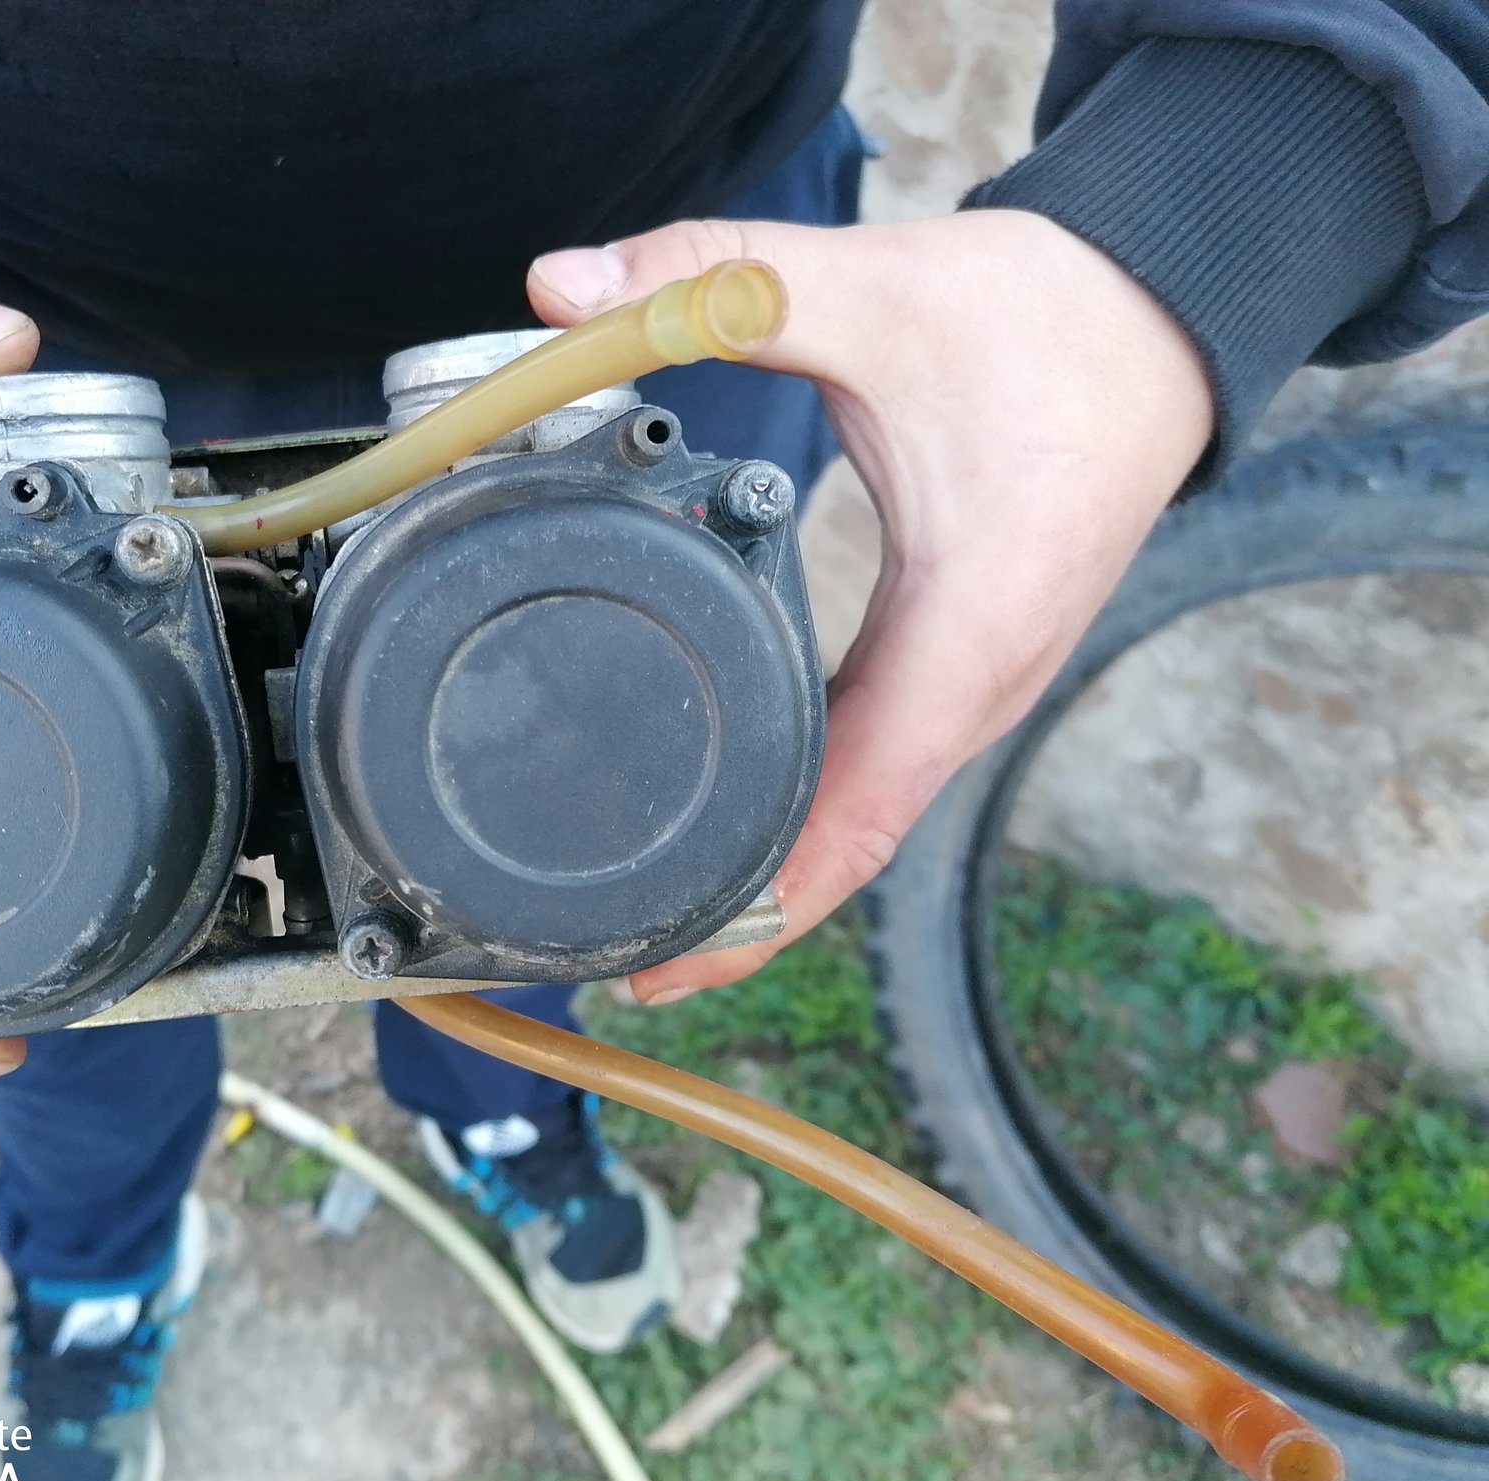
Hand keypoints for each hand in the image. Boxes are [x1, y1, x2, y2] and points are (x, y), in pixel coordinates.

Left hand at [528, 211, 1213, 1002]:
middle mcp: (981, 682)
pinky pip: (875, 769)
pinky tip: (730, 827)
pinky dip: (805, 818)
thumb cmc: (1042, 320)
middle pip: (852, 842)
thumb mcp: (872, 288)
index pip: (862, 809)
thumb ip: (714, 278)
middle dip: (743, 916)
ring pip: (865, 815)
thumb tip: (556, 284)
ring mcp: (977, 683)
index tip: (669, 964)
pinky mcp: (961, 664)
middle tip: (614, 962)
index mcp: (970, 626)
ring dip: (773, 878)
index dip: (765, 903)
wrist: (1161, 315)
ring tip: (654, 923)